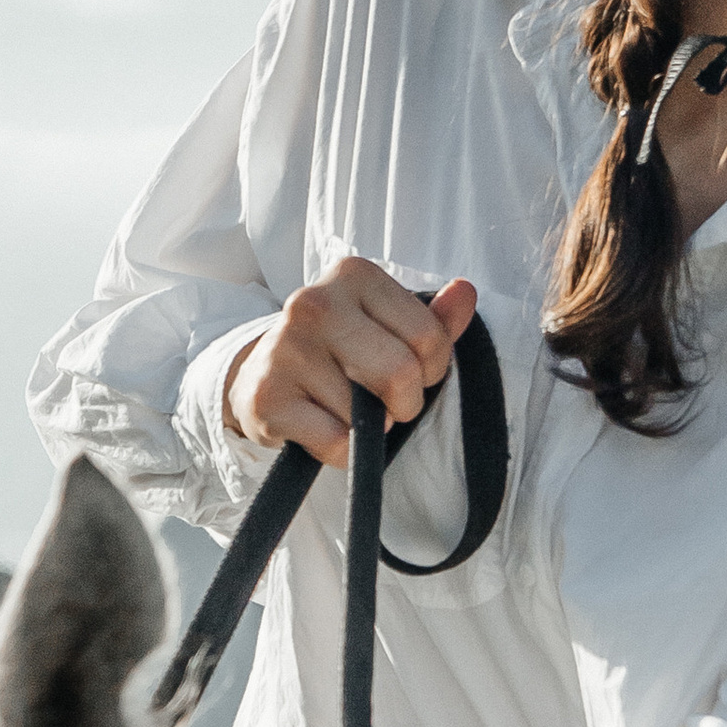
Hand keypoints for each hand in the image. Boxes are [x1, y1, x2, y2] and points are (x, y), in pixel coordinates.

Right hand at [228, 256, 476, 469]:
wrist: (261, 376)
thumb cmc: (339, 350)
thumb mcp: (388, 326)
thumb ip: (433, 317)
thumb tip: (465, 293)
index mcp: (353, 274)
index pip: (428, 337)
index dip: (431, 369)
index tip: (408, 370)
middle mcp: (314, 303)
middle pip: (400, 373)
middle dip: (405, 403)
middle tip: (383, 402)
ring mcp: (285, 349)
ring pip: (366, 415)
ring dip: (368, 428)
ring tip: (343, 409)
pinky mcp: (266, 397)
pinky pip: (336, 442)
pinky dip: (340, 452)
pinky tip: (321, 428)